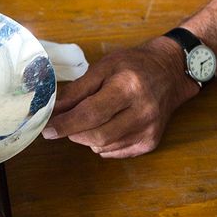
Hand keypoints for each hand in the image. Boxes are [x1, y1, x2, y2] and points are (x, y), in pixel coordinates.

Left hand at [43, 37, 198, 157]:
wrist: (169, 72)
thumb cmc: (133, 65)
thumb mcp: (102, 67)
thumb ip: (77, 90)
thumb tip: (52, 109)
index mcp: (128, 88)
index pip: (90, 114)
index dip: (65, 124)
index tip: (47, 129)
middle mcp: (142, 112)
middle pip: (97, 135)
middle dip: (73, 132)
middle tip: (64, 123)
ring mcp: (149, 130)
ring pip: (104, 146)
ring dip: (86, 137)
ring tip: (87, 119)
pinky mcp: (151, 142)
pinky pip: (115, 152)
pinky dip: (102, 143)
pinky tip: (103, 127)